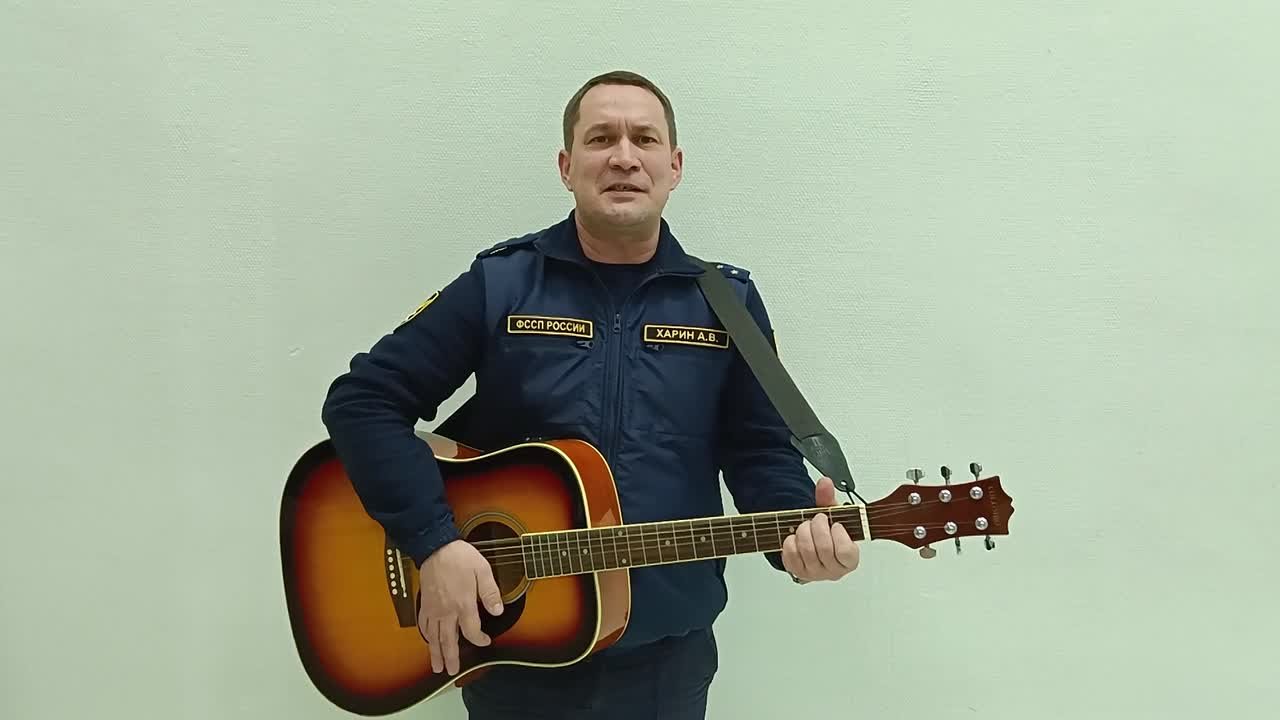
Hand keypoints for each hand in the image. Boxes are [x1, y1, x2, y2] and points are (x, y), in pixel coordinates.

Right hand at [417, 539, 503, 674]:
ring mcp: (434, 608)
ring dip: (435, 652)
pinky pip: (424, 624)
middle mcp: (447, 610)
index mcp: (463, 604)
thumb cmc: (460, 557)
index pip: (471, 631)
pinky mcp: (425, 603)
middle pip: (448, 640)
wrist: (435, 547)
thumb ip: (491, 592)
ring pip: (433, 636)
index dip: (479, 640)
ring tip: (437, 666)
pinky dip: (425, 635)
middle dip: (451, 657)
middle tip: (452, 672)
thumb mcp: (483, 570)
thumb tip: (498, 610)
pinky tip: (427, 641)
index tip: (485, 641)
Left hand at [781, 476, 859, 582]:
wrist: (811, 544)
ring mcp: (815, 573)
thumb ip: (828, 499)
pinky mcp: (797, 572)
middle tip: (817, 519)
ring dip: (803, 532)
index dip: (839, 535)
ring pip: (807, 550)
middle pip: (824, 548)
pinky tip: (796, 537)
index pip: (846, 552)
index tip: (835, 524)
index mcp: (849, 559)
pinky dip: (790, 541)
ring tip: (806, 526)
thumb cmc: (826, 533)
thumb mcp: (832, 516)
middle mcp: (833, 570)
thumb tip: (825, 483)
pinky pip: (791, 555)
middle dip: (818, 527)